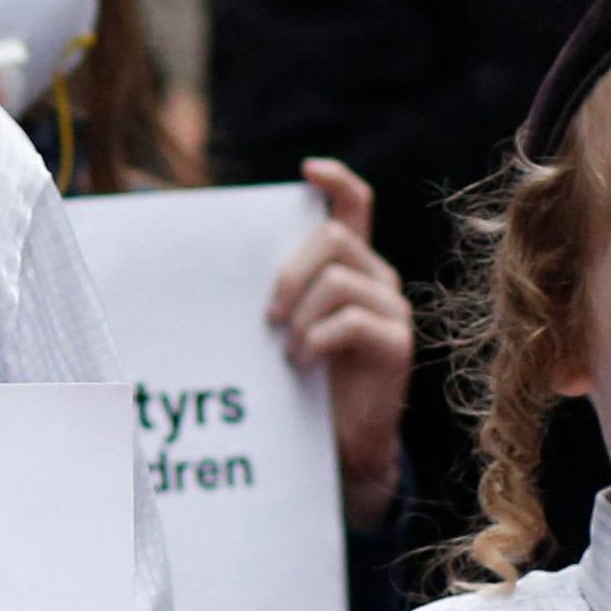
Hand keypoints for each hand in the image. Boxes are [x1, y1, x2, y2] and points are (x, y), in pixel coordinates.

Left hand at [267, 158, 412, 532]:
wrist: (340, 441)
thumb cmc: (303, 377)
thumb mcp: (285, 324)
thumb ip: (274, 290)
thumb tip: (213, 262)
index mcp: (351, 265)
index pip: (356, 206)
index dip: (337, 181)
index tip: (308, 169)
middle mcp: (377, 279)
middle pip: (334, 238)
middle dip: (288, 270)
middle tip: (266, 313)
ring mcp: (393, 309)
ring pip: (339, 281)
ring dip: (300, 313)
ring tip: (286, 349)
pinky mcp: (397, 343)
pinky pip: (352, 321)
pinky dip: (316, 339)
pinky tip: (302, 361)